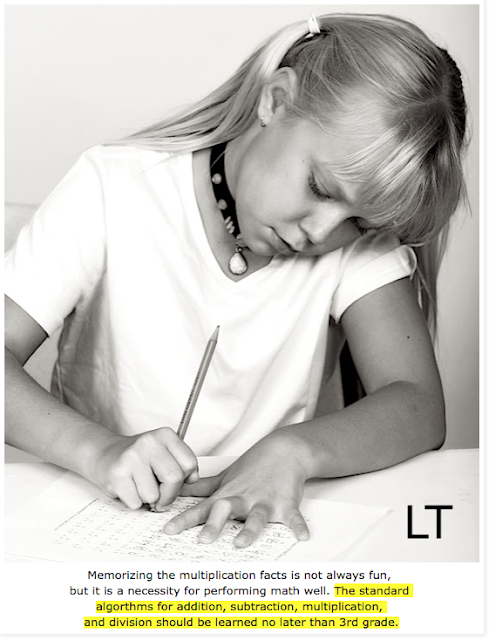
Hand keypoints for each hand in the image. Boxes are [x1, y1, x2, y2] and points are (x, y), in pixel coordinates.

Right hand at [90, 427, 197, 510]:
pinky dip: (133, 502)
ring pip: (153, 495)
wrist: (103, 454)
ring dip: (148, 499)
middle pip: (174, 479)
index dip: (186, 480)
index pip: (189, 464)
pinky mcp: (117, 474)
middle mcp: (149, 442)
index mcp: (165, 435)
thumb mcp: (164, 453)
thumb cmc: (138, 458)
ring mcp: (132, 457)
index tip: (176, 482)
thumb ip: (182, 465)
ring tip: (139, 486)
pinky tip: (128, 488)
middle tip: (160, 496)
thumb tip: (192, 480)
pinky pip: (136, 503)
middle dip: (169, 494)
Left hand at [163, 432, 310, 546]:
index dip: (184, 520)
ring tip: (241, 542)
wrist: (284, 451)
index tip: (168, 530)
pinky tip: (302, 535)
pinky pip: (293, 516)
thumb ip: (201, 487)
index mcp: (227, 495)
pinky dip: (298, 525)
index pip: (202, 509)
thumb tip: (178, 491)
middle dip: (214, 525)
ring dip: (249, 529)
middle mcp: (243, 499)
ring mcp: (265, 502)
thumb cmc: (254, 466)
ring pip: (256, 517)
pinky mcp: (286, 504)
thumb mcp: (224, 476)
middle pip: (225, 511)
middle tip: (203, 540)